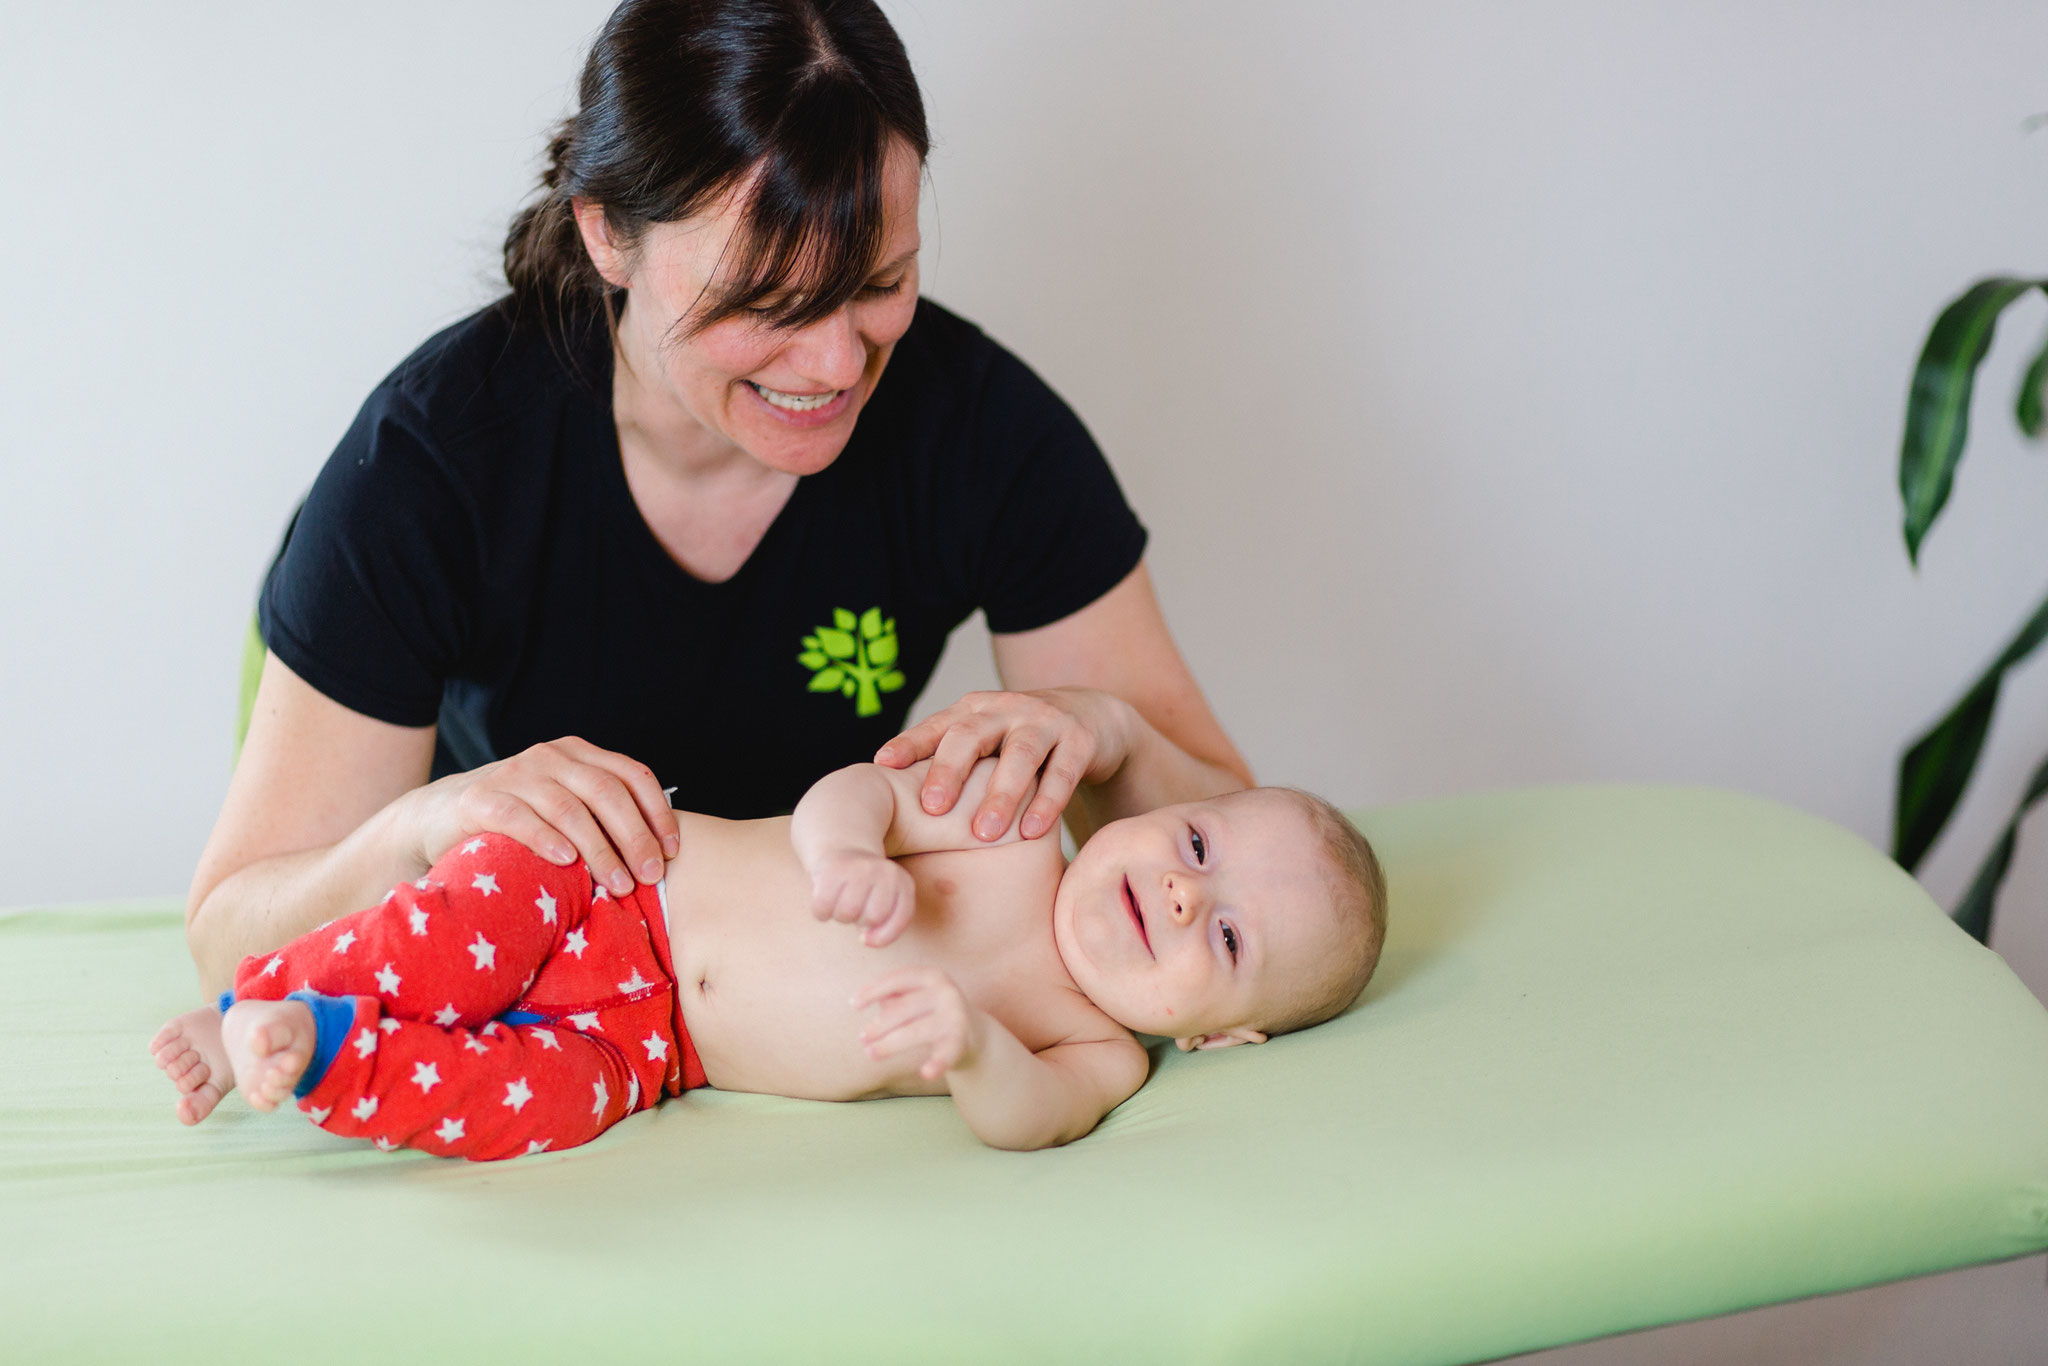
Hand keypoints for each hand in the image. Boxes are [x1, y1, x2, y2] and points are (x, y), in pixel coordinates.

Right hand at [410, 736, 679, 896]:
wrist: (438, 817)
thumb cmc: (518, 821)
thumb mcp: (564, 808)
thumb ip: (603, 817)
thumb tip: (659, 856)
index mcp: (579, 754)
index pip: (633, 775)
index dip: (657, 813)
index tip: (672, 852)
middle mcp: (551, 756)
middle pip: (606, 791)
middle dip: (635, 836)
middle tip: (650, 876)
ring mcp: (514, 774)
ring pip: (569, 808)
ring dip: (599, 849)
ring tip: (617, 884)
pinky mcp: (480, 798)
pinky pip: (519, 817)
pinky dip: (546, 839)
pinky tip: (566, 862)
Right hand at [809, 849, 916, 946]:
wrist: (844, 851)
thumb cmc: (867, 890)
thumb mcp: (886, 904)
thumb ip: (885, 927)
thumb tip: (866, 939)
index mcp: (903, 882)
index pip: (900, 918)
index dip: (884, 936)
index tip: (867, 937)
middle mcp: (884, 871)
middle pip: (872, 918)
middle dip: (859, 920)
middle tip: (855, 906)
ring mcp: (860, 867)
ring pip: (847, 913)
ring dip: (839, 916)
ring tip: (841, 901)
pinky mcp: (833, 868)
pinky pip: (823, 907)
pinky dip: (821, 913)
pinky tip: (825, 900)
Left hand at [852, 967, 984, 1080]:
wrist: (974, 1034)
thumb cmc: (931, 1012)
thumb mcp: (914, 998)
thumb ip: (891, 998)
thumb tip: (863, 1000)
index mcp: (931, 976)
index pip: (898, 979)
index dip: (874, 990)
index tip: (853, 1005)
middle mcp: (946, 992)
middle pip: (904, 1008)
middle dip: (880, 1025)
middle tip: (862, 1038)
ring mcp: (956, 1016)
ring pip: (916, 1032)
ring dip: (890, 1044)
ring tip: (871, 1054)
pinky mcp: (962, 1041)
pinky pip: (946, 1053)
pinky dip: (937, 1063)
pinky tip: (926, 1073)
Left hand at [874, 688, 1134, 842]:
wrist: (1091, 715)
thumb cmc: (1020, 739)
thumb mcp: (985, 741)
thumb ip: (948, 759)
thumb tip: (888, 797)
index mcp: (974, 710)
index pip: (937, 726)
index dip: (910, 743)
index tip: (882, 765)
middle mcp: (1006, 710)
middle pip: (972, 734)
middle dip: (950, 769)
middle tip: (932, 808)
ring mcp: (1045, 721)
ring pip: (1020, 754)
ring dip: (1000, 794)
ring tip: (984, 833)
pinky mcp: (1079, 740)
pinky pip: (1062, 772)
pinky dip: (1047, 802)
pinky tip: (1031, 831)